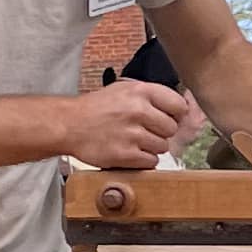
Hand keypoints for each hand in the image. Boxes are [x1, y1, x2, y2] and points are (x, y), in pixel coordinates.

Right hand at [69, 78, 204, 171]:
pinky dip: (143, 160)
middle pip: (171, 128)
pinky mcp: (125, 154)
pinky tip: (130, 152)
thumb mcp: (124, 90)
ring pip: (162, 146)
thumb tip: (181, 109)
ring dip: (151, 147)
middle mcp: (138, 110)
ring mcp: (132, 133)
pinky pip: (151, 161)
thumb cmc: (98, 108)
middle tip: (145, 132)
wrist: (69, 125)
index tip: (168, 118)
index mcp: (140, 91)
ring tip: (134, 141)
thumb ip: (151, 96)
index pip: (179, 105)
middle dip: (161, 132)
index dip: (175, 115)